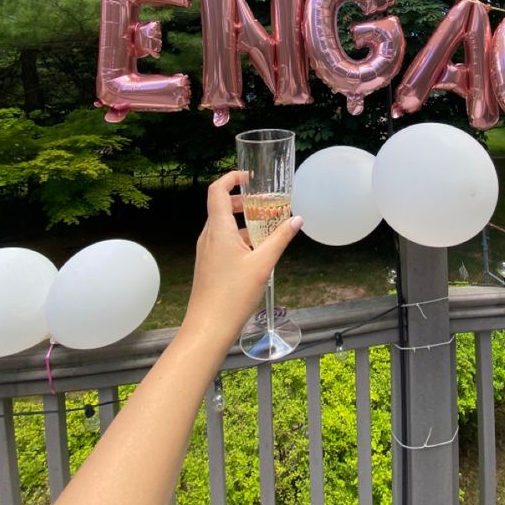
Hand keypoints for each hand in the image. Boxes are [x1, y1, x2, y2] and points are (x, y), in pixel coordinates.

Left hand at [182, 171, 302, 349]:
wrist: (208, 327)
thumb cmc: (232, 295)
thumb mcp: (263, 264)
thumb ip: (280, 239)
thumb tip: (297, 220)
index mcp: (219, 229)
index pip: (217, 190)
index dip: (231, 178)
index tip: (250, 177)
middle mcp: (209, 236)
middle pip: (222, 206)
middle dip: (244, 201)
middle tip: (266, 204)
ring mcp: (207, 251)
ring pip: (224, 225)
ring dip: (244, 221)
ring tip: (267, 228)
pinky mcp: (209, 264)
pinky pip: (223, 241)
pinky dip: (240, 238)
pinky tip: (258, 251)